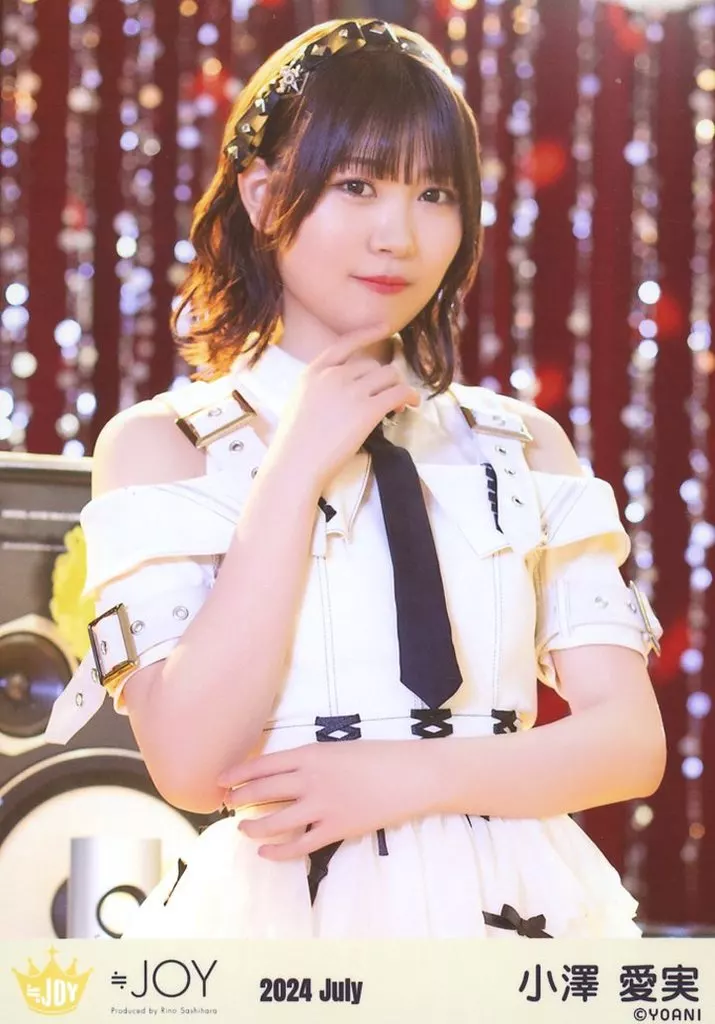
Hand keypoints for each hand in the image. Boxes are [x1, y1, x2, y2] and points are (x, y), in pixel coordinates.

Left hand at [217, 741, 438, 859]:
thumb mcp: (339, 750)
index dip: (237, 774)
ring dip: (253, 827)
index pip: (262, 765)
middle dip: (239, 800)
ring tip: (242, 829)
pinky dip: (278, 851)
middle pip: (261, 792)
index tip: (220, 780)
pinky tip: (265, 852)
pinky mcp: (336, 829)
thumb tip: (283, 775)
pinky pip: (299, 845)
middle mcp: (310, 780)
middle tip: (227, 804)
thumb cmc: (378, 757)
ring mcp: (322, 807)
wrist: (411, 775)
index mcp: (310, 754)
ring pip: (274, 822)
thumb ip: (310, 762)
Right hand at [269, 325, 420, 492]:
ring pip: (389, 376)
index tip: (384, 328)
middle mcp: (334, 375)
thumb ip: (320, 386)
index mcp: (314, 372)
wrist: (297, 462)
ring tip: (397, 405)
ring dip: (397, 388)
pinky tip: (410, 404)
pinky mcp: (368, 410)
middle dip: (383, 379)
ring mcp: (352, 391)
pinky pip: (399, 392)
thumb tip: (343, 387)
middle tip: (387, 397)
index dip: (367, 334)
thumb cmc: (294, 442)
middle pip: (372, 365)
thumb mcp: (299, 401)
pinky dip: (409, 396)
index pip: (345, 343)